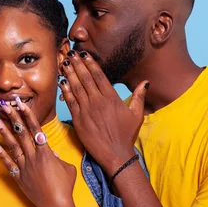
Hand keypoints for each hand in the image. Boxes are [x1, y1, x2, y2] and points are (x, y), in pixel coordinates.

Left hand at [0, 98, 76, 206]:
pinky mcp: (19, 177)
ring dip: (3, 130)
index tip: (21, 103)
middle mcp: (33, 157)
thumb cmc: (65, 186)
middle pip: (21, 133)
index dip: (27, 115)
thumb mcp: (67, 167)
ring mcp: (24, 167)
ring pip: (12, 145)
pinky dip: (0, 153)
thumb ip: (57, 156)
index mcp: (46, 152)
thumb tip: (50, 151)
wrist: (56, 205)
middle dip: (12, 117)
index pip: (35, 128)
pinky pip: (8, 163)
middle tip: (4, 104)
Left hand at [59, 50, 148, 173]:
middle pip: (85, 78)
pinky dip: (65, 91)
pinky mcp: (79, 120)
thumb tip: (146, 82)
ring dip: (69, 74)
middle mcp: (98, 102)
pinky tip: (62, 81)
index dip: (90, 63)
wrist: (115, 154)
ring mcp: (87, 110)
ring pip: (76, 87)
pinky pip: (70, 102)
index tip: (84, 54)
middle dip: (77, 64)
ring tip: (64, 62)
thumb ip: (139, 97)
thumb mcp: (137, 115)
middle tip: (70, 52)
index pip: (99, 76)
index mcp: (112, 98)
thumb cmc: (126, 135)